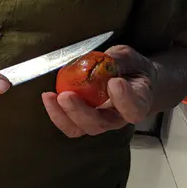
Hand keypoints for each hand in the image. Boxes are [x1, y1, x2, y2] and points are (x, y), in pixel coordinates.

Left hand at [42, 45, 156, 137]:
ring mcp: (98, 122)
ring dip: (63, 115)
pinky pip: (68, 124)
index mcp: (137, 103)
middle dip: (80, 112)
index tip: (114, 82)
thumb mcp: (128, 58)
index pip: (134, 109)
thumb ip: (118, 60)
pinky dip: (56, 113)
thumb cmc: (130, 69)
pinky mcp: (81, 121)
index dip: (124, 99)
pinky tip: (49, 98)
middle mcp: (117, 118)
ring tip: (52, 97)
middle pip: (99, 124)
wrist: (129, 79)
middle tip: (67, 95)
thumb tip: (104, 60)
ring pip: (80, 128)